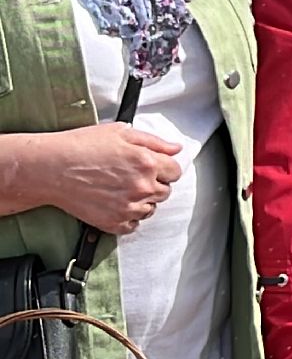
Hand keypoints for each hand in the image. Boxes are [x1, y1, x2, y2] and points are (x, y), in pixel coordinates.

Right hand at [27, 124, 182, 234]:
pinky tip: (116, 205)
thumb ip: (155, 142)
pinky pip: (133, 226)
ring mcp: (128, 207)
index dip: (165, 168)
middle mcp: (141, 187)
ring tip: (121, 190)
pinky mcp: (113, 222)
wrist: (50, 168)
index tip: (154, 168)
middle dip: (154, 184)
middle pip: (165, 192)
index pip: (175, 172)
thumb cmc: (80, 146)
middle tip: (133, 178)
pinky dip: (128, 218)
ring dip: (142, 201)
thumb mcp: (121, 132)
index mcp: (147, 162)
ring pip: (150, 209)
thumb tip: (175, 149)